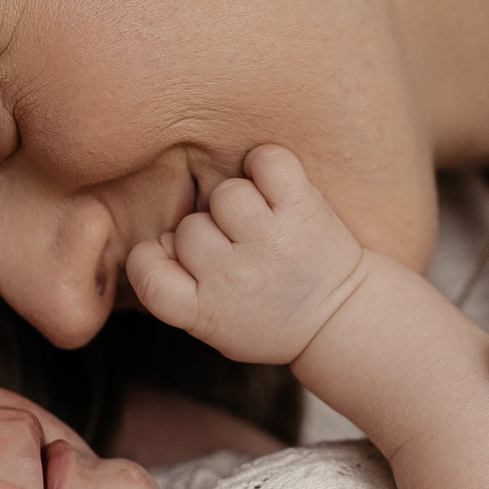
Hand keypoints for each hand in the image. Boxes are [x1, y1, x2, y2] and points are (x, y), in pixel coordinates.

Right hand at [126, 146, 368, 363]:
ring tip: (262, 225)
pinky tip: (275, 189)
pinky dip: (267, 165)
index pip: (147, 274)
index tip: (178, 262)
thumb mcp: (212, 326)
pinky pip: (267, 162)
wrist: (340, 319)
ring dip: (239, 202)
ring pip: (224, 194)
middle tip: (240, 253)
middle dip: (209, 233)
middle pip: (188, 227)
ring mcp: (270, 242)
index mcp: (204, 312)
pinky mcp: (302, 210)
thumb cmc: (268, 318)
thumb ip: (175, 290)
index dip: (151, 258)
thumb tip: (160, 241)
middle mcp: (235, 278)